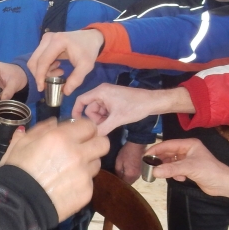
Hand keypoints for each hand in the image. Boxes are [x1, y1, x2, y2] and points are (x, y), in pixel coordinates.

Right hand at [0, 118, 108, 220]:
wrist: (19, 204)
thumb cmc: (16, 171)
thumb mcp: (21, 144)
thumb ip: (40, 129)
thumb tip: (54, 122)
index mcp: (61, 138)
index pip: (90, 126)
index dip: (85, 128)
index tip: (79, 133)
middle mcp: (78, 154)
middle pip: (103, 143)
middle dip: (95, 143)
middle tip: (83, 149)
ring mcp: (84, 174)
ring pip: (97, 163)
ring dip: (88, 163)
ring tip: (71, 170)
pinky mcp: (87, 192)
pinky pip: (90, 182)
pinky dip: (81, 182)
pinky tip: (66, 186)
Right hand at [26, 30, 103, 97]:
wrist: (91, 38)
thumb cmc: (89, 50)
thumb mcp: (86, 66)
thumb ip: (76, 79)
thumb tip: (65, 92)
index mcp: (58, 41)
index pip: (43, 61)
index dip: (40, 76)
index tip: (41, 88)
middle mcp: (48, 38)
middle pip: (34, 60)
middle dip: (40, 75)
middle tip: (52, 81)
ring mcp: (45, 39)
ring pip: (35, 60)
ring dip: (43, 71)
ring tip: (59, 72)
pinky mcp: (45, 42)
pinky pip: (39, 58)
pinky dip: (45, 67)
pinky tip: (57, 66)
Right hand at [72, 83, 194, 135]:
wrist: (152, 102)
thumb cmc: (135, 107)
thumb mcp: (117, 119)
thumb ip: (102, 128)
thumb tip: (92, 138)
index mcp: (100, 92)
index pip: (81, 100)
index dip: (76, 111)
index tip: (76, 124)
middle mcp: (102, 92)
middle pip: (90, 108)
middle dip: (95, 119)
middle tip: (104, 126)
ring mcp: (108, 96)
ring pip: (97, 111)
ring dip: (102, 119)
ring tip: (112, 124)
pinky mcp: (113, 100)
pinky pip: (104, 110)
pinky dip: (106, 117)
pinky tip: (114, 122)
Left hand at [115, 141, 146, 184]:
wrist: (138, 144)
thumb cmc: (127, 152)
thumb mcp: (119, 161)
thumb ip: (118, 171)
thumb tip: (117, 178)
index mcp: (131, 175)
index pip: (124, 184)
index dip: (118, 183)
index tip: (113, 181)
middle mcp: (137, 176)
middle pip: (129, 183)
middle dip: (123, 181)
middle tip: (116, 179)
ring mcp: (141, 173)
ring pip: (132, 179)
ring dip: (127, 178)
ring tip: (120, 175)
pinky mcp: (142, 169)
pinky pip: (135, 175)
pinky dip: (130, 175)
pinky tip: (126, 172)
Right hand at [147, 138, 228, 197]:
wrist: (224, 184)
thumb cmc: (209, 171)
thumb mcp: (189, 168)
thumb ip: (171, 169)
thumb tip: (154, 172)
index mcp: (189, 144)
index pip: (168, 144)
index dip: (156, 150)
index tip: (145, 157)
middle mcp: (187, 150)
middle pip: (168, 153)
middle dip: (160, 160)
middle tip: (150, 166)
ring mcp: (188, 159)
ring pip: (171, 162)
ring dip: (168, 168)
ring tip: (163, 174)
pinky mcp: (189, 169)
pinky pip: (175, 169)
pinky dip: (175, 174)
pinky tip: (180, 179)